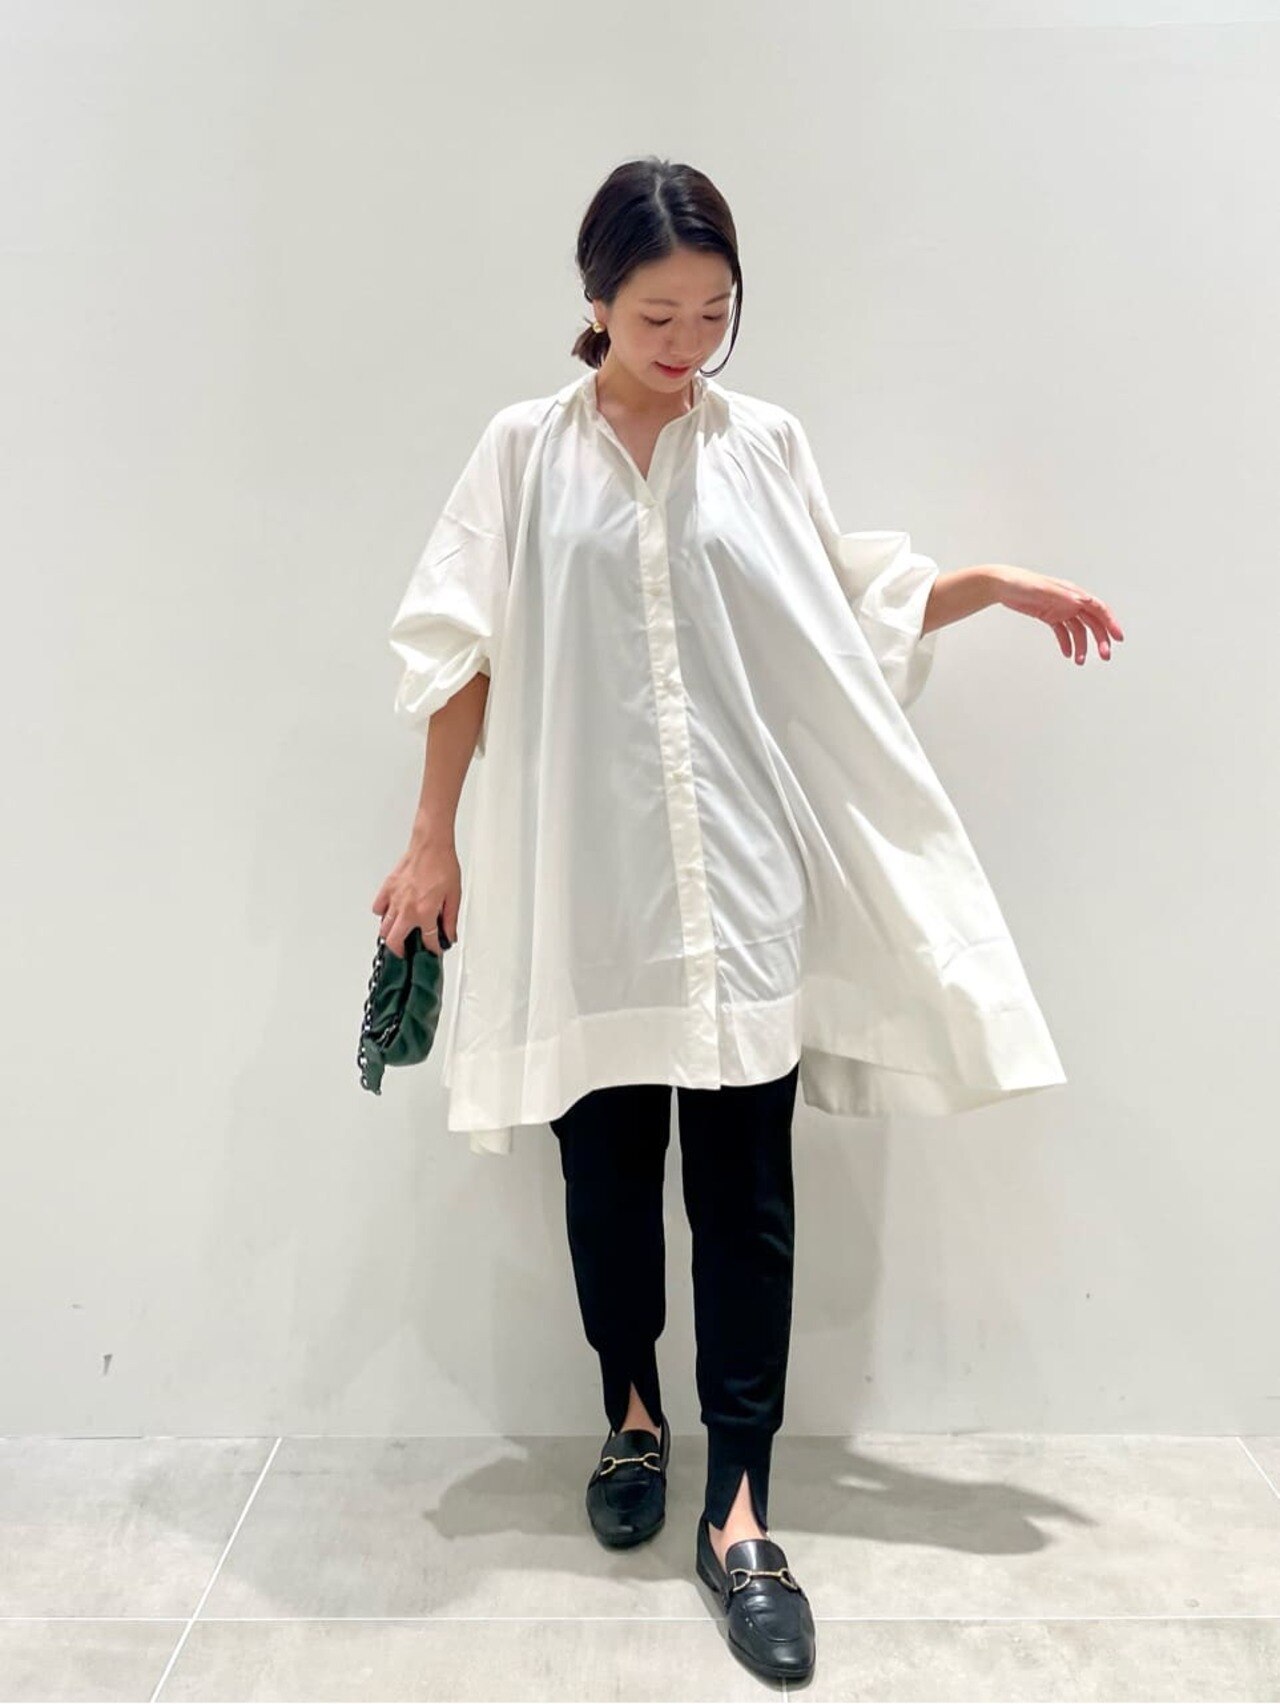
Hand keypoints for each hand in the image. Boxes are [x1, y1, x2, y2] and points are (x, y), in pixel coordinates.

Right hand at [371, 842, 461, 958]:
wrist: (431, 845)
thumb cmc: (443, 865)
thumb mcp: (454, 896)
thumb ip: (450, 919)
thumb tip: (449, 935)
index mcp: (425, 912)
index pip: (428, 940)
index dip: (433, 949)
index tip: (434, 951)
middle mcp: (407, 908)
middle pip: (395, 941)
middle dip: (400, 952)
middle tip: (406, 954)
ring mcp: (394, 899)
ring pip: (384, 928)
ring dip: (391, 935)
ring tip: (399, 935)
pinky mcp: (387, 888)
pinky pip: (378, 908)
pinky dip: (383, 914)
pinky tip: (392, 913)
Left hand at [988, 565, 1125, 663]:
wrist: (1002, 585)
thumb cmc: (1021, 582)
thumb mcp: (1043, 590)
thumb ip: (1063, 597)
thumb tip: (1084, 602)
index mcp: (1073, 593)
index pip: (1098, 609)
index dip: (1110, 623)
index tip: (1118, 638)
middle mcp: (1070, 601)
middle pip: (1092, 622)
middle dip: (1100, 640)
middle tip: (1104, 656)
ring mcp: (1060, 609)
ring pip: (1078, 630)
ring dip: (1082, 646)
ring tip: (1079, 661)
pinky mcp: (1050, 616)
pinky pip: (1063, 632)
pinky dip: (1067, 643)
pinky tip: (1067, 654)